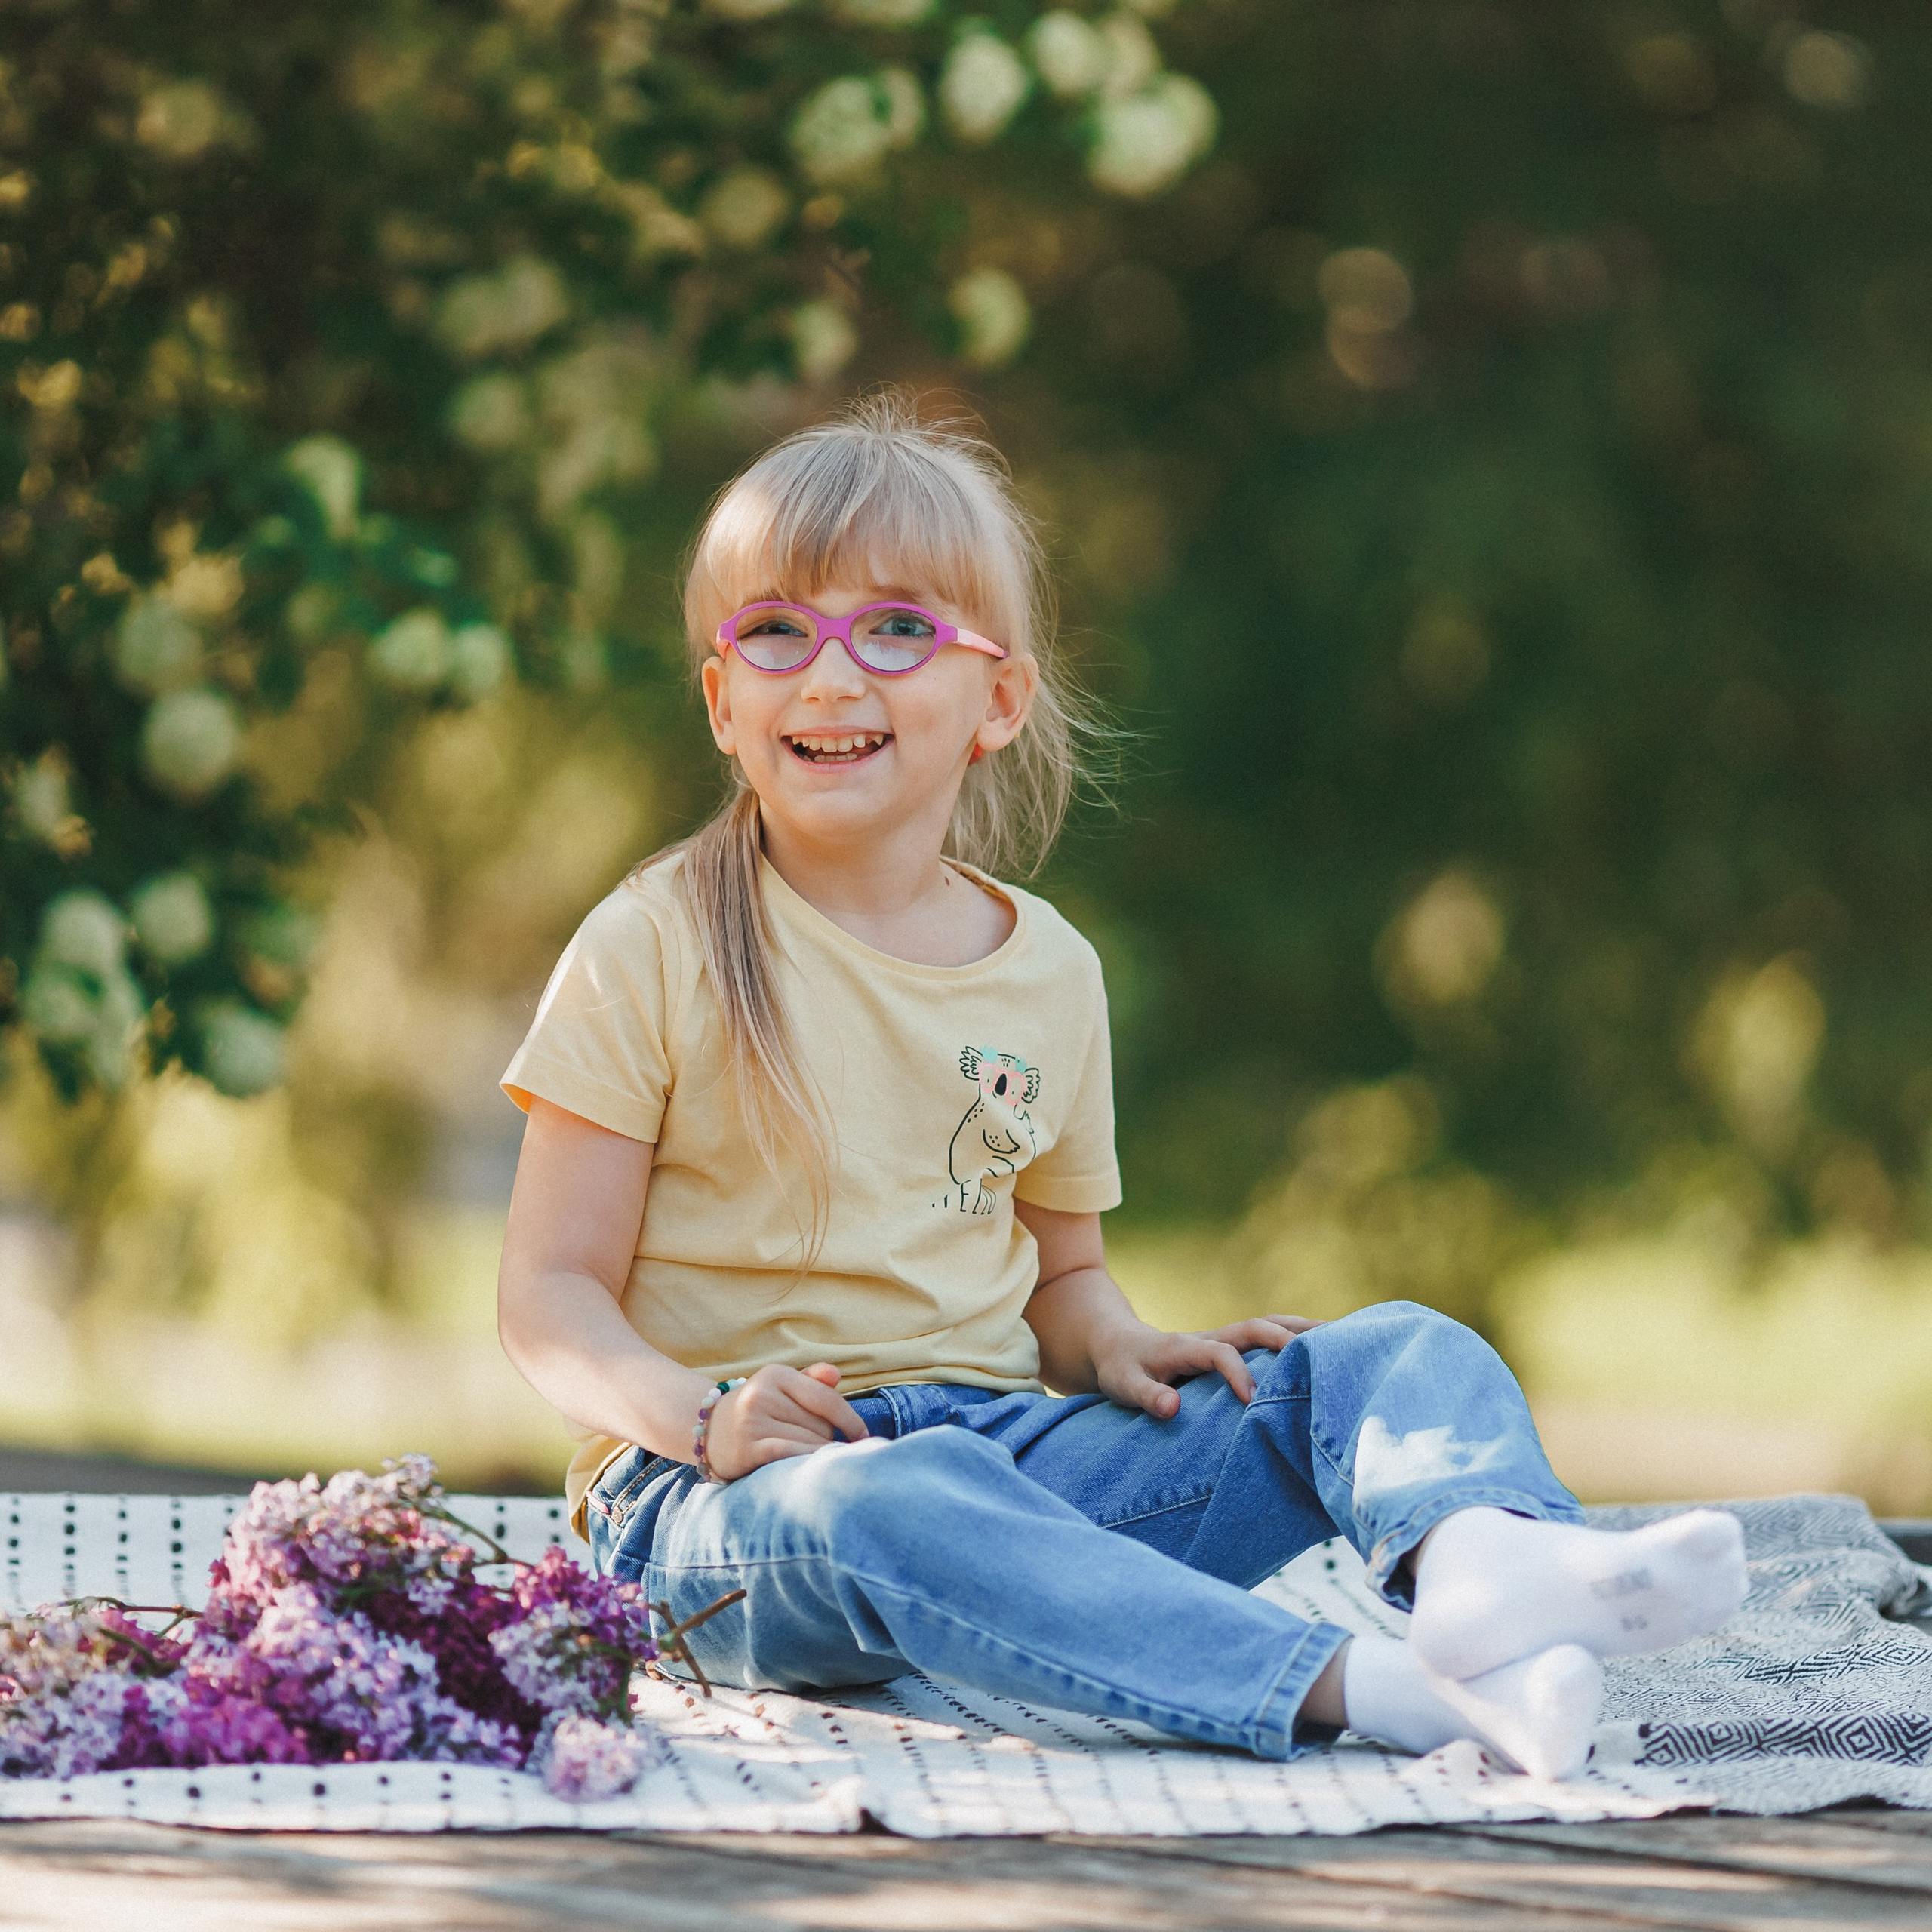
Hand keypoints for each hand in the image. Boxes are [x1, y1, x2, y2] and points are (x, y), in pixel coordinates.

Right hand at [704, 1362, 869, 1480]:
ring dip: (816, 1454)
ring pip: (807, 1441)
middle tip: (813, 1447)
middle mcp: (762, 1394)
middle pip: (819, 1424)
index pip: (826, 1398)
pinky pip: (788, 1454)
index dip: (850, 1420)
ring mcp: (752, 1421)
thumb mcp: (780, 1388)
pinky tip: (812, 1470)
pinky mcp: (747, 1448)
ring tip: (811, 1461)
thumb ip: (811, 1381)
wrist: (705, 1430)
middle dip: (825, 1438)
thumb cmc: (757, 1409)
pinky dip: (804, 1461)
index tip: (864, 1437)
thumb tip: (835, 1375)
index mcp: (776, 1374)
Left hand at [1091, 1314, 1321, 1419]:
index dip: (1238, 1374)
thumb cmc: (1121, 1369)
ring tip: (1344, 1337)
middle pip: (1256, 1328)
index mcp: (1185, 1348)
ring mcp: (1224, 1339)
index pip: (1220, 1353)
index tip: (1252, 1401)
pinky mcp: (1231, 1346)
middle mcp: (1211, 1338)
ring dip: (1302, 1329)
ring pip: (1268, 1326)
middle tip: (1325, 1355)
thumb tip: (1172, 1407)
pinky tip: (1327, 1344)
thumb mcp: (1123, 1385)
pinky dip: (1297, 1336)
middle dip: (1288, 1338)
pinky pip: (1268, 1337)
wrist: (1117, 1344)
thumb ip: (1146, 1396)